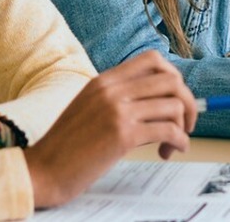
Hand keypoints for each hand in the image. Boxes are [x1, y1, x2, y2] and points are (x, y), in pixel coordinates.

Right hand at [24, 51, 195, 207]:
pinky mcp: (122, 135)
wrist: (43, 170)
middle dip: (187, 103)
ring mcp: (117, 110)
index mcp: (104, 81)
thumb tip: (160, 103)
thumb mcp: (89, 109)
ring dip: (183, 128)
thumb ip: (117, 100)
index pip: (152, 59)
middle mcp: (112, 90)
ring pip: (174, 105)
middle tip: (184, 125)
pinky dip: (179, 142)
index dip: (173, 77)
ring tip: (171, 144)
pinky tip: (169, 151)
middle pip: (171, 80)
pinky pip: (168, 130)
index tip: (174, 100)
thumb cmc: (67, 146)